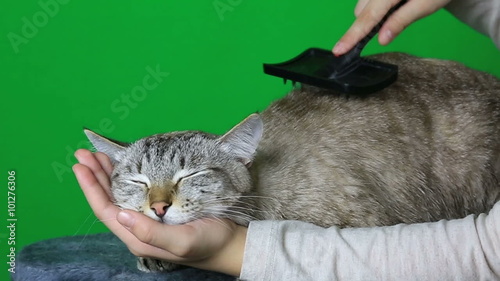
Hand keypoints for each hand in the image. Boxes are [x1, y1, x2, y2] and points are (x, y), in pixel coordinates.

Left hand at [72, 149, 246, 276]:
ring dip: (107, 175)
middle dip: (95, 176)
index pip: (106, 210)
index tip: (82, 166)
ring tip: (97, 156)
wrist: (229, 244)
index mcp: (138, 237)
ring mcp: (147, 218)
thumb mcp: (181, 242)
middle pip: (108, 200)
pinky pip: (134, 191)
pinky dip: (125, 176)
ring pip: (119, 195)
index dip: (91, 188)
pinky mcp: (158, 210)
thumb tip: (120, 213)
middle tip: (84, 154)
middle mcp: (138, 227)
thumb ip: (150, 232)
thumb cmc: (208, 243)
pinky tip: (124, 166)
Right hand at [333, 0, 450, 54]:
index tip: (338, 51)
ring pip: (364, 6)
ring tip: (401, 7)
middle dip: (368, 25)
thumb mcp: (425, 6)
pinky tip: (396, 3)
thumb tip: (381, 40)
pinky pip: (370, 0)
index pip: (366, 19)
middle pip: (361, 12)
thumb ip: (400, 22)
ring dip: (374, 15)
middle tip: (391, 26)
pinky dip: (377, 7)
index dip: (352, 37)